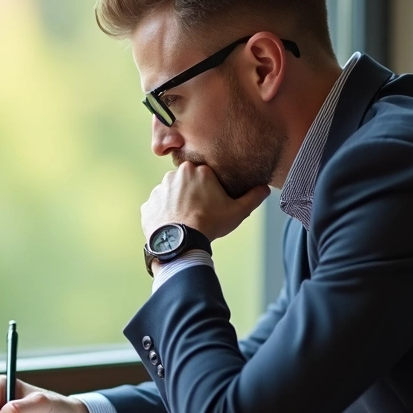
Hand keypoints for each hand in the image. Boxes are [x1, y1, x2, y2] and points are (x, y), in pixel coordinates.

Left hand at [141, 161, 270, 241]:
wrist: (180, 242)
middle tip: (201, 212)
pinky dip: (164, 215)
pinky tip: (173, 226)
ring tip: (186, 221)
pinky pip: (158, 207)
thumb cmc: (210, 224)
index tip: (212, 203)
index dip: (210, 190)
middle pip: (187, 182)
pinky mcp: (147, 205)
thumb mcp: (237, 211)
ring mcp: (159, 190)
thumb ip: (253, 197)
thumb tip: (265, 188)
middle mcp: (175, 174)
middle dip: (193, 194)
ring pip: (171, 193)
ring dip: (177, 203)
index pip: (205, 175)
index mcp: (198, 170)